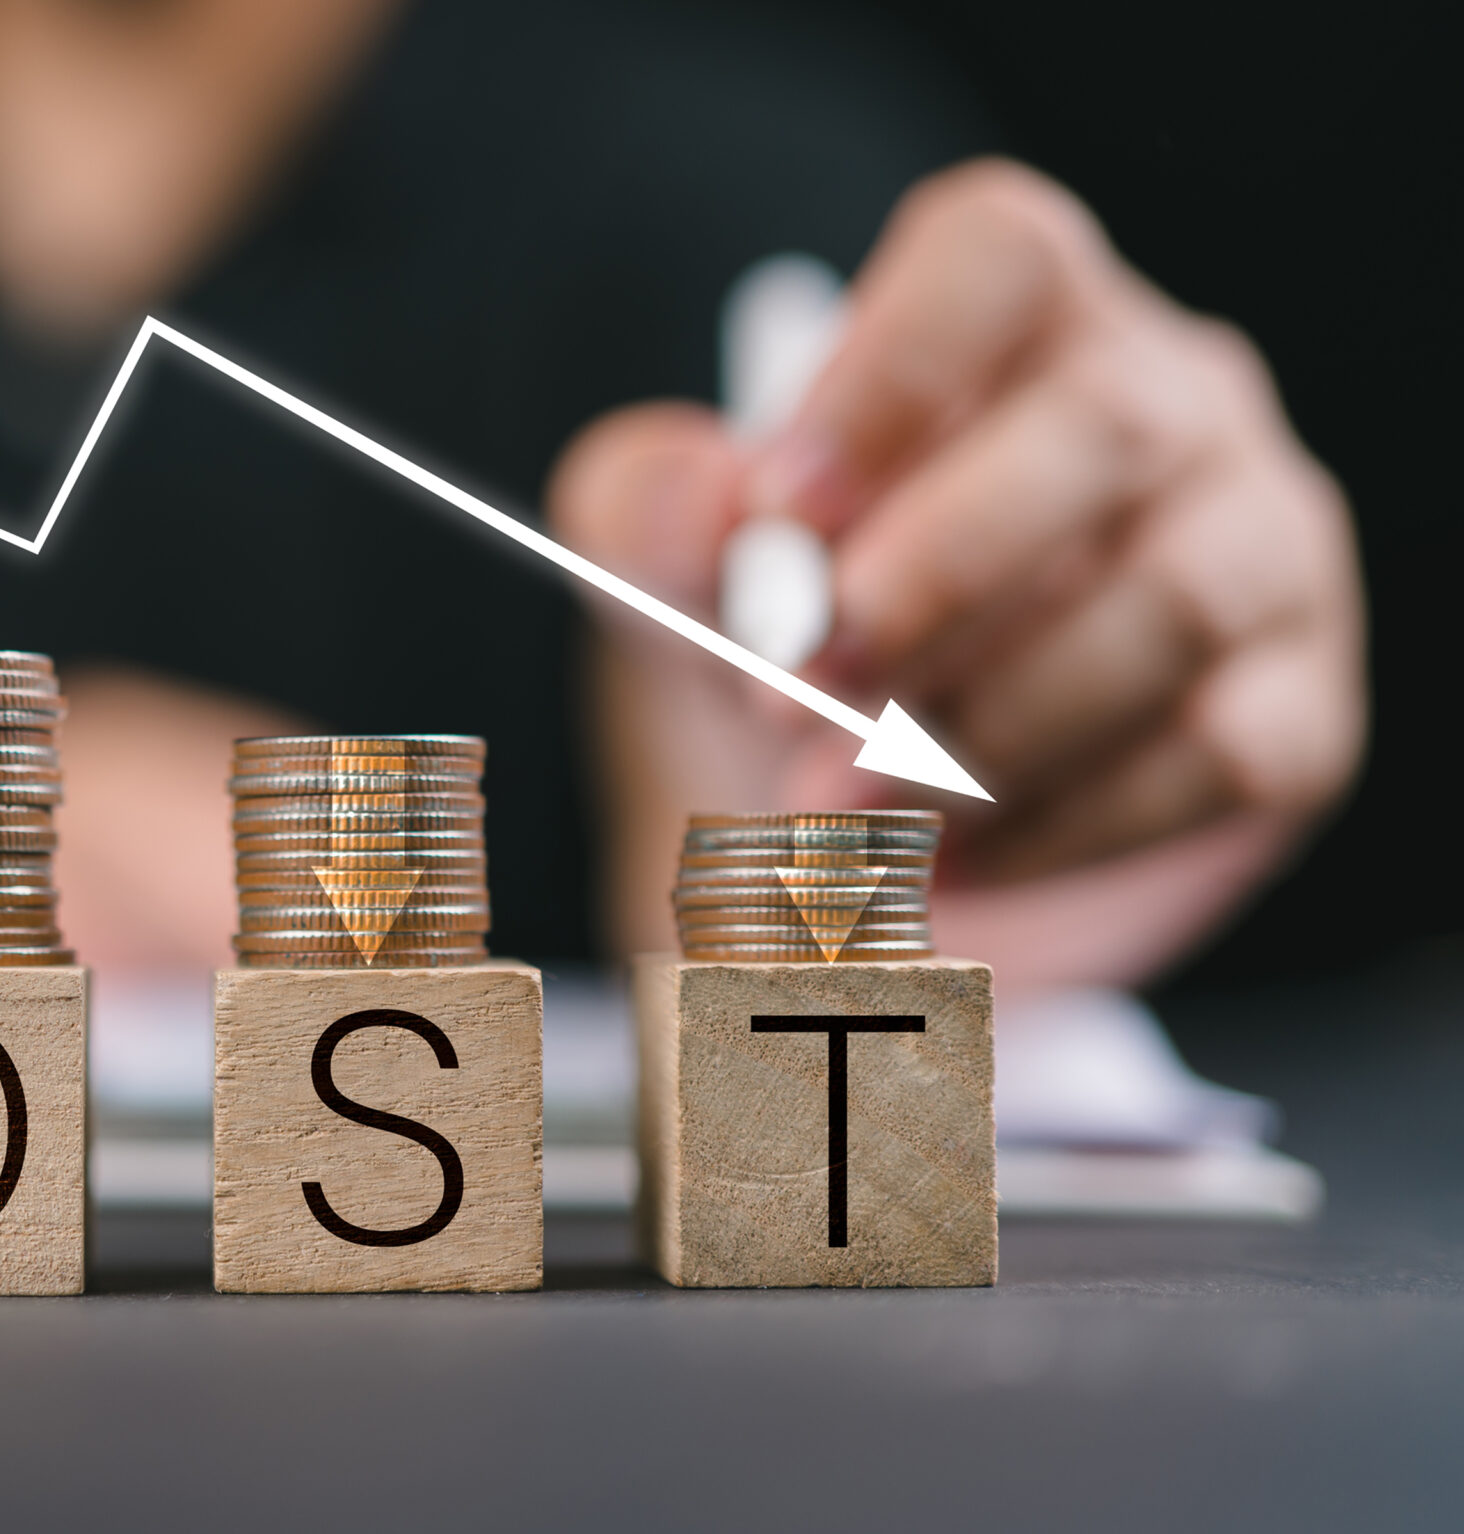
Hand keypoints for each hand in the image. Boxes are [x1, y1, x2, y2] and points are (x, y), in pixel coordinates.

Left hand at [547, 160, 1365, 989]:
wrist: (858, 816)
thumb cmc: (782, 638)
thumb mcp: (677, 569)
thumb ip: (648, 507)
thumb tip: (708, 495)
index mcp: (1017, 316)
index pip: (997, 256)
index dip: (889, 376)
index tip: (778, 515)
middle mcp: (1169, 399)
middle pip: (1102, 427)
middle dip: (932, 576)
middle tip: (794, 695)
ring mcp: (1258, 547)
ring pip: (1171, 603)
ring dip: (984, 725)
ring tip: (845, 807)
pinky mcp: (1300, 706)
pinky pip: (1219, 753)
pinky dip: (1062, 824)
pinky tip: (949, 860)